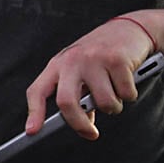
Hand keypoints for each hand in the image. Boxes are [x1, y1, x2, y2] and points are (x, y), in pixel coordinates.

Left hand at [24, 18, 153, 139]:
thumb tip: (84, 124)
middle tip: (90, 133)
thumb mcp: (82, 73)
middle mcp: (72, 60)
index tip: (32, 132)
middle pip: (66, 102)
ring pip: (103, 103)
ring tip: (115, 92)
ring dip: (113, 106)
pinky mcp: (117, 60)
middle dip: (79, 124)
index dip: (34, 113)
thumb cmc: (101, 55)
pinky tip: (127, 80)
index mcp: (58, 65)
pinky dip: (129, 94)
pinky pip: (125, 95)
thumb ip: (78, 96)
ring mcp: (94, 59)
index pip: (37, 91)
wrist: (130, 29)